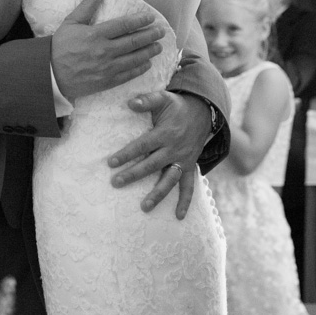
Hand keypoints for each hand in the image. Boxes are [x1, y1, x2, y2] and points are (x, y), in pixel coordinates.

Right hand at [52, 0, 167, 99]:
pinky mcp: (107, 81)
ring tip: (158, 47)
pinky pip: (128, 74)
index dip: (140, 20)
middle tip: (161, 32)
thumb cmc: (59, 47)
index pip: (124, 25)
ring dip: (149, 52)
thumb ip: (87, 5)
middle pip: (134, 41)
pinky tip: (147, 63)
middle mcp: (104, 50)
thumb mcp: (71, 22)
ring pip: (134, 58)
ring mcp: (107, 67)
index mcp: (96, 34)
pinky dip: (140, 68)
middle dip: (150, 35)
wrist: (50, 74)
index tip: (150, 17)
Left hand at [108, 91, 209, 218]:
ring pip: (170, 180)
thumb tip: (129, 103)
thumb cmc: (177, 106)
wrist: (204, 113)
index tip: (111, 163)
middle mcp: (175, 149)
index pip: (143, 145)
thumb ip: (146, 100)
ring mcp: (183, 160)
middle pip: (152, 165)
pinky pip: (189, 186)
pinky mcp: (190, 167)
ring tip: (144, 207)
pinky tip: (179, 216)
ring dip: (158, 194)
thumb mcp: (163, 98)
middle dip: (134, 174)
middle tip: (116, 183)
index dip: (127, 154)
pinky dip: (185, 201)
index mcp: (165, 133)